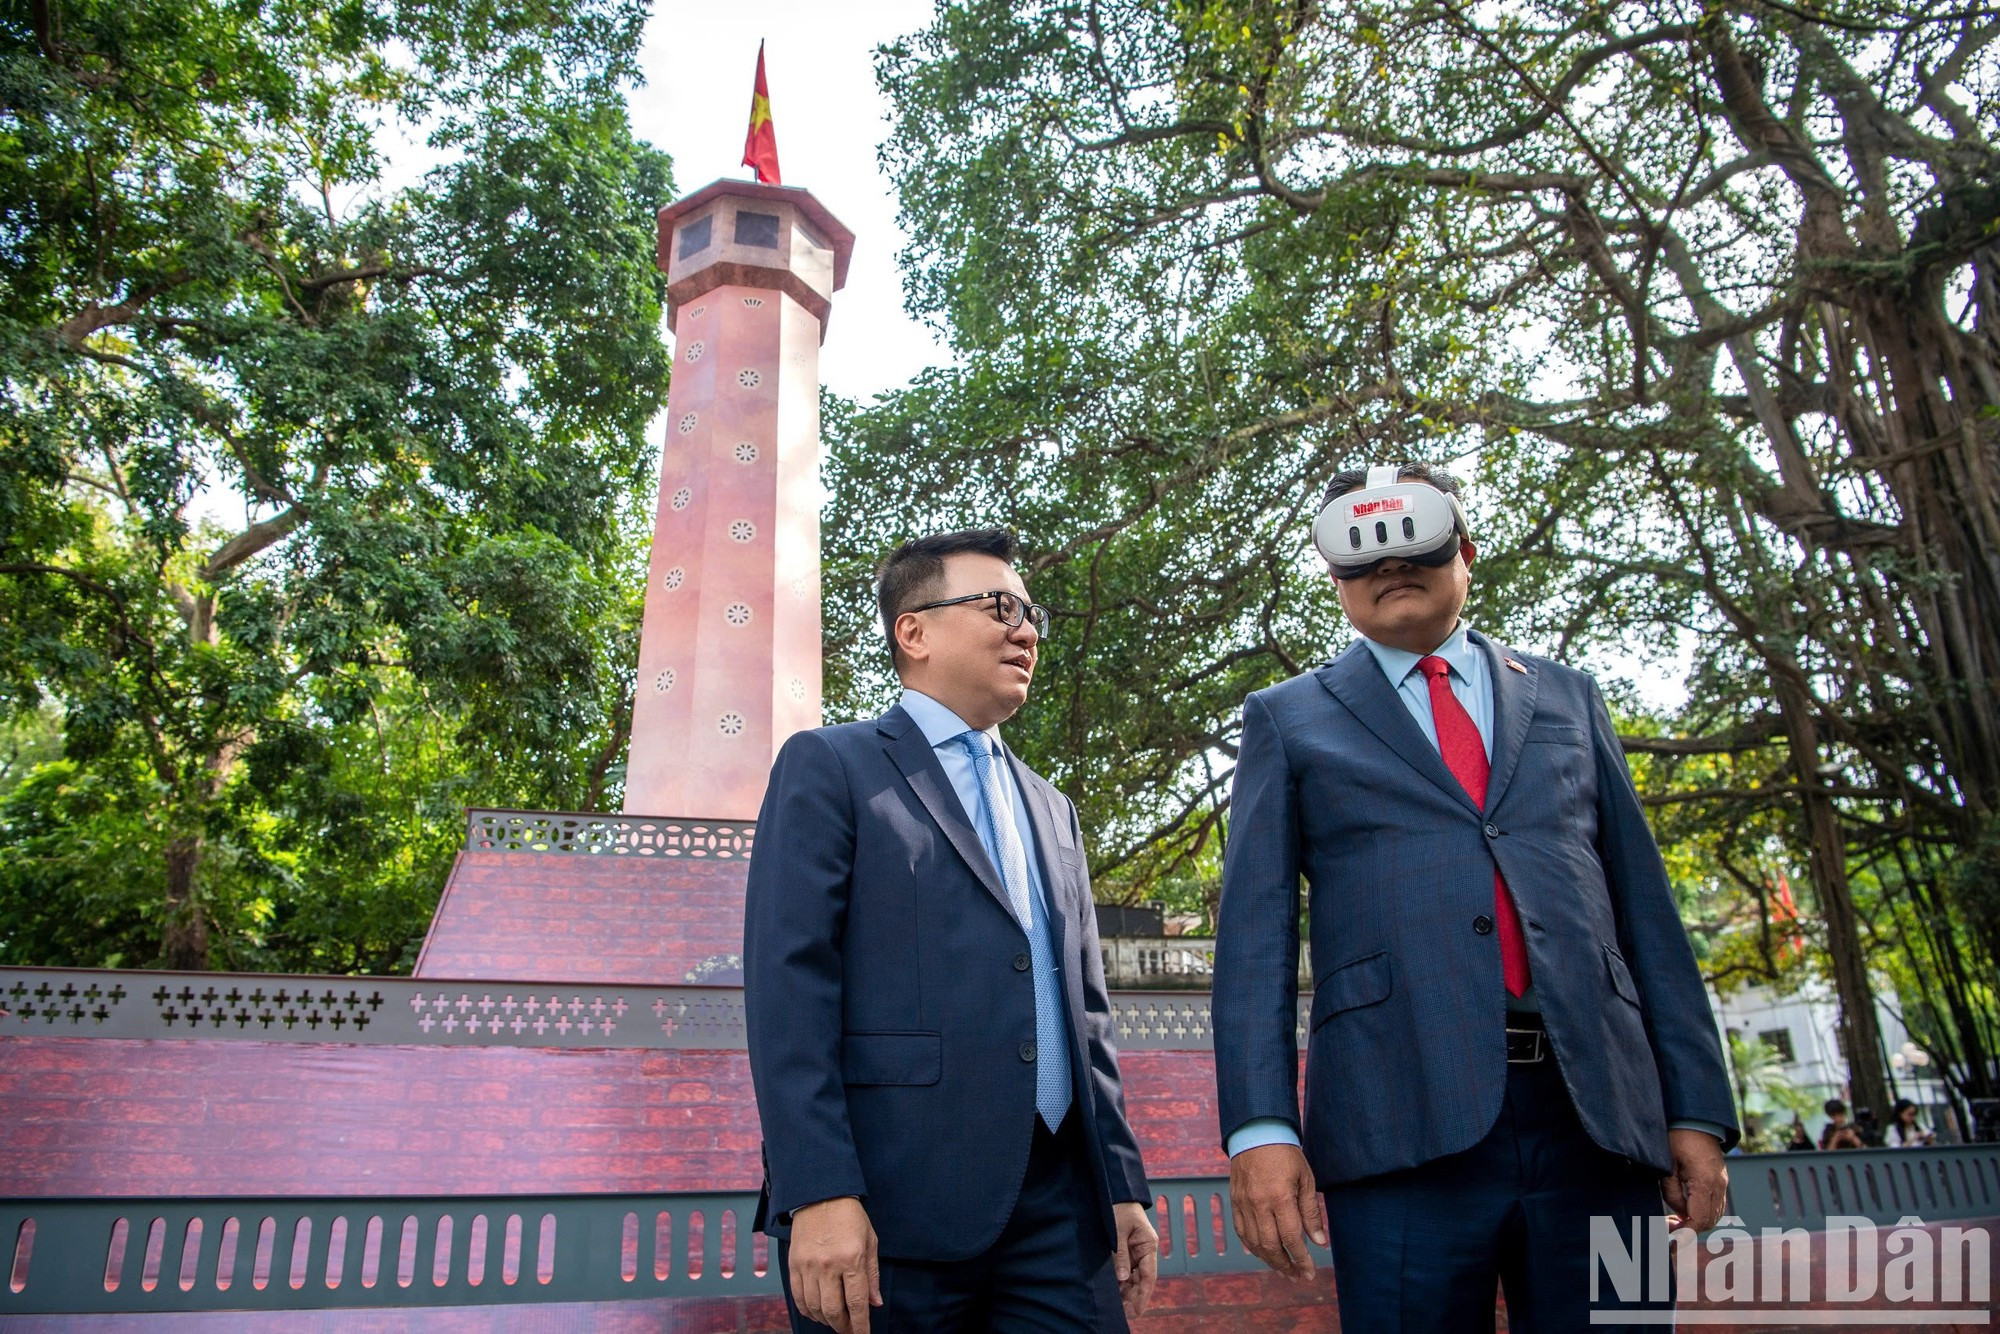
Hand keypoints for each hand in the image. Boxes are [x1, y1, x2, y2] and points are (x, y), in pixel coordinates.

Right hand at [788, 1196, 880, 1332]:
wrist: (820, 1194)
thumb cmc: (849, 1216)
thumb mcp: (870, 1241)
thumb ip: (872, 1274)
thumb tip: (874, 1303)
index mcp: (851, 1259)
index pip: (856, 1303)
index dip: (860, 1325)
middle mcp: (828, 1265)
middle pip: (833, 1311)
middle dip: (843, 1326)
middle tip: (849, 1329)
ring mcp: (808, 1266)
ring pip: (814, 1308)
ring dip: (826, 1320)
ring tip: (835, 1320)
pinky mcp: (794, 1264)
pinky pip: (798, 1297)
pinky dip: (807, 1310)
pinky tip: (817, 1312)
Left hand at [1111, 1200, 1158, 1316]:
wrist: (1115, 1193)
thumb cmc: (1119, 1209)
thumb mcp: (1118, 1231)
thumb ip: (1120, 1254)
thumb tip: (1122, 1278)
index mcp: (1149, 1245)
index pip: (1149, 1276)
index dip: (1144, 1295)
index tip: (1137, 1310)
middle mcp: (1145, 1251)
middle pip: (1142, 1280)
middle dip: (1134, 1296)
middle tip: (1123, 1311)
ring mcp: (1137, 1252)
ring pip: (1134, 1278)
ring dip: (1127, 1291)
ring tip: (1117, 1305)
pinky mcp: (1127, 1251)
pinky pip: (1126, 1270)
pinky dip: (1121, 1281)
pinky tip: (1114, 1291)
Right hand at [1229, 1143, 1326, 1279]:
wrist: (1256, 1134)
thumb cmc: (1286, 1155)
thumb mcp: (1306, 1180)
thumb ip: (1311, 1212)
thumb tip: (1319, 1242)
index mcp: (1280, 1197)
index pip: (1291, 1239)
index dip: (1301, 1259)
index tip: (1310, 1272)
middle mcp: (1259, 1204)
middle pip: (1271, 1247)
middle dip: (1286, 1266)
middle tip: (1298, 1276)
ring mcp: (1243, 1204)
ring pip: (1254, 1244)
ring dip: (1270, 1261)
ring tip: (1284, 1270)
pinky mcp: (1234, 1202)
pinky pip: (1241, 1233)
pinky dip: (1253, 1247)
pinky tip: (1265, 1254)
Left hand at [1660, 1128, 1727, 1231]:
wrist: (1696, 1119)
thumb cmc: (1678, 1138)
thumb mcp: (1667, 1164)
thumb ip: (1671, 1192)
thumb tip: (1677, 1213)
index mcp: (1705, 1182)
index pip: (1699, 1220)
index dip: (1686, 1233)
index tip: (1671, 1238)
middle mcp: (1719, 1185)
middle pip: (1709, 1221)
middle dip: (1690, 1229)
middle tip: (1668, 1227)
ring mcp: (1723, 1182)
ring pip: (1715, 1215)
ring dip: (1697, 1221)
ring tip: (1675, 1220)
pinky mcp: (1722, 1179)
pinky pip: (1716, 1204)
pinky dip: (1704, 1212)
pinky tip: (1686, 1209)